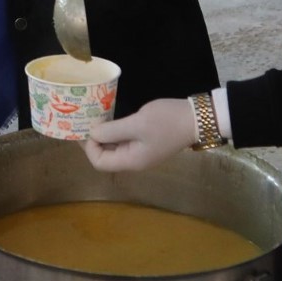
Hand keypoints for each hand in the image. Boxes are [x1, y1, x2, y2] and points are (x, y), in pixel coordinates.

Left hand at [83, 98, 197, 172]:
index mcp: (131, 160)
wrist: (197, 118)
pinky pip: (123, 141)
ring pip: (114, 148)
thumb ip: (112, 130)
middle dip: (93, 141)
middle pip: (105, 157)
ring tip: (94, 118)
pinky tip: (110, 118)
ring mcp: (141, 152)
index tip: (87, 127)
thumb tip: (91, 133)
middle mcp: (134, 160)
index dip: (89, 147)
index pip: (100, 162)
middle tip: (85, 121)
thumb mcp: (137, 123)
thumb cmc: (166, 121)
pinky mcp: (146, 143)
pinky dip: (114, 132)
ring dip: (103, 135)